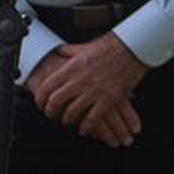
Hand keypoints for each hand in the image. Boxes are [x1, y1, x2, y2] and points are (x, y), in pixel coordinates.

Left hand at [26, 34, 147, 147]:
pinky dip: (87, 127)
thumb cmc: (111, 45)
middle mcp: (80, 80)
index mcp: (72, 67)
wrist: (134, 47)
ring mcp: (94, 91)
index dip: (40, 99)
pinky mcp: (109, 98)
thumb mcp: (85, 46)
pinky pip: (93, 119)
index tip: (41, 103)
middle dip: (51, 112)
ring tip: (68, 121)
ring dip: (68, 120)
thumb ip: (70, 51)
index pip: (47, 87)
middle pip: (55, 102)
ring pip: (72, 113)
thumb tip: (60, 50)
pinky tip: (85, 129)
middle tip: (52, 115)